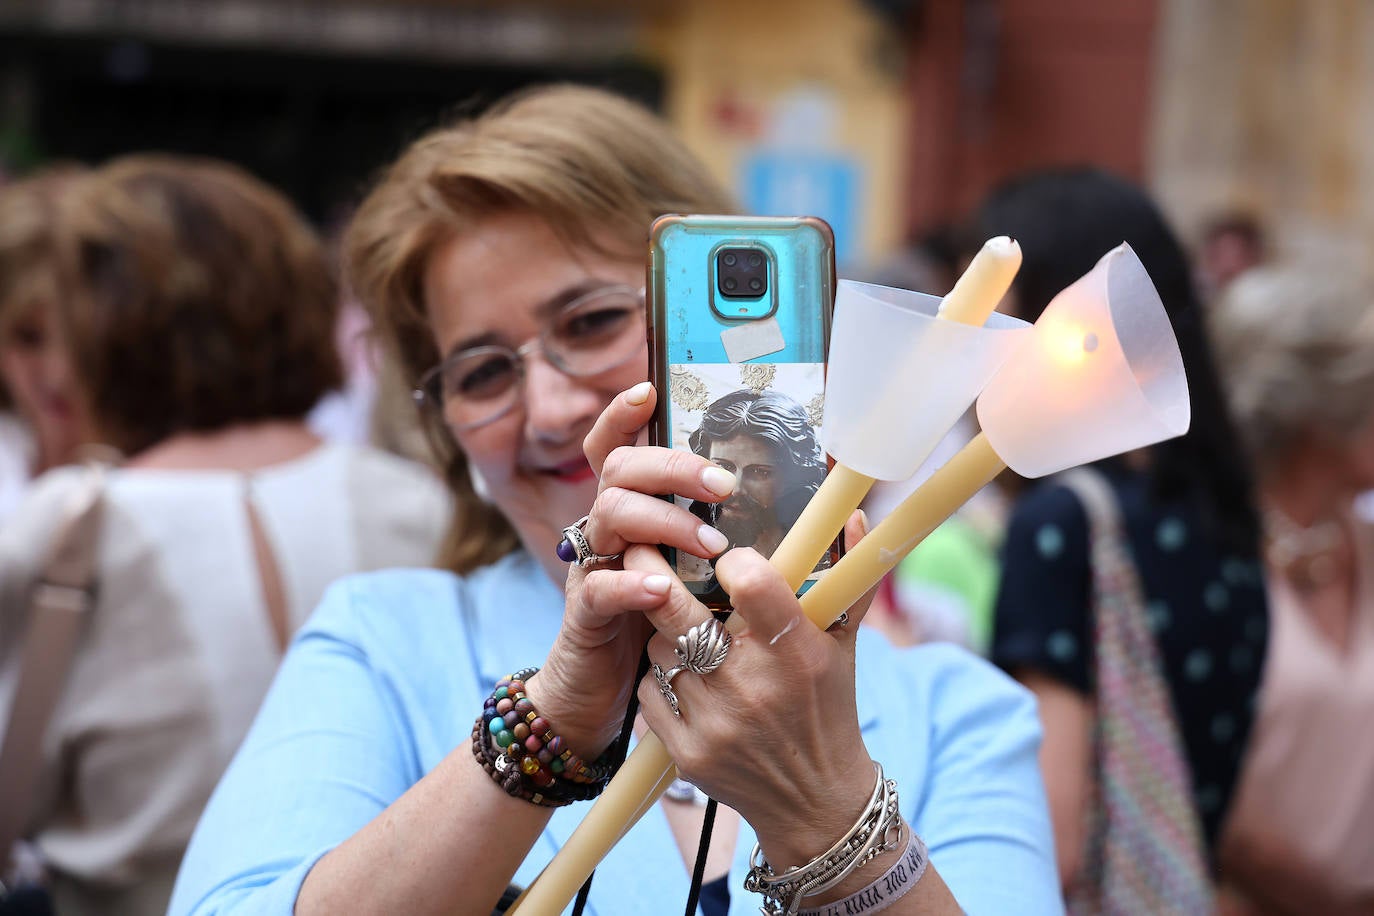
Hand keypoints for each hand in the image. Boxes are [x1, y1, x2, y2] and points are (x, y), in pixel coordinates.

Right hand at [528, 382, 738, 758]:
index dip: (624, 415)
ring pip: (611, 515)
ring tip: (711, 545)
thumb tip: (817, 513)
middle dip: (670, 466)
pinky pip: (599, 585)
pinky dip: (630, 582)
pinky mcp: (584, 614)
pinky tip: (660, 589)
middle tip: (722, 485)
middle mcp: (607, 529)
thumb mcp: (700, 576)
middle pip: (618, 468)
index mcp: (634, 511)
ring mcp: (592, 567)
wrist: (606, 695)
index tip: (649, 390)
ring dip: (664, 521)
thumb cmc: (665, 627)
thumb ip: (736, 540)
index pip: (618, 447)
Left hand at [631, 511, 881, 865]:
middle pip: (679, 611)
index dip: (733, 561)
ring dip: (664, 633)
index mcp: (798, 653)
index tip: (727, 556)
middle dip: (650, 571)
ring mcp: (717, 722)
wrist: (814, 802)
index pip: (753, 584)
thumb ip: (847, 577)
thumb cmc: (827, 708)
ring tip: (680, 628)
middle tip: (638, 546)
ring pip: (660, 647)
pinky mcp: (688, 753)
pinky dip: (659, 677)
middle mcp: (755, 686)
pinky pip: (649, 690)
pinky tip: (681, 677)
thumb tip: (855, 515)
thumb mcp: (843, 644)